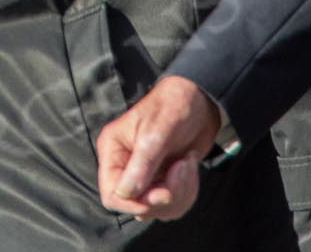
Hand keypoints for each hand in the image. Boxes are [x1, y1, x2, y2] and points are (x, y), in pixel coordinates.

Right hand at [94, 75, 220, 218]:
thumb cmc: (172, 107)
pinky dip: (187, 192)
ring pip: (158, 209)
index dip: (136, 203)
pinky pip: (173, 205)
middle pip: (138, 206)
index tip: (163, 193)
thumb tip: (126, 195)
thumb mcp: (156, 133)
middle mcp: (125, 167)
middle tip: (182, 167)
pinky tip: (189, 167)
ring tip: (187, 162)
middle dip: (166, 195)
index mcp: (113, 151)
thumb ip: (142, 165)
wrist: (199, 101)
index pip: (112, 195)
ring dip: (180, 192)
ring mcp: (146, 177)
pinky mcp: (163, 182)